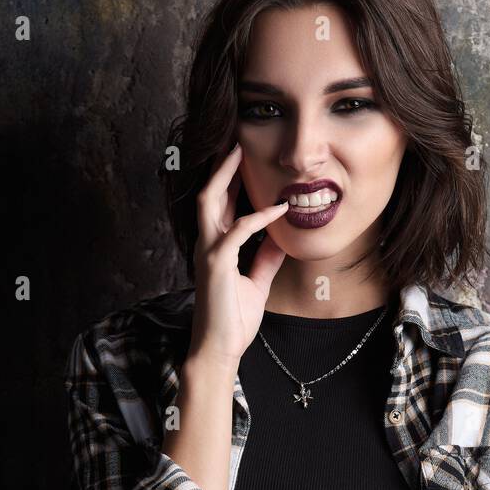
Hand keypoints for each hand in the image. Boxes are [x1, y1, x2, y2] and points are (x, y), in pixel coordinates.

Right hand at [189, 142, 288, 369]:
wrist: (219, 349)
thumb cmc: (233, 320)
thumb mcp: (256, 284)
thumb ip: (265, 260)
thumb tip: (281, 239)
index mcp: (216, 248)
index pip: (220, 205)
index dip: (230, 180)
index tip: (243, 157)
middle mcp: (208, 245)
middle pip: (209, 193)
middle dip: (220, 166)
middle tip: (236, 139)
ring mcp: (209, 253)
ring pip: (211, 202)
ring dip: (226, 175)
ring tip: (241, 153)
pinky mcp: (216, 265)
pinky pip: (238, 231)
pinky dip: (259, 217)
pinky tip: (279, 208)